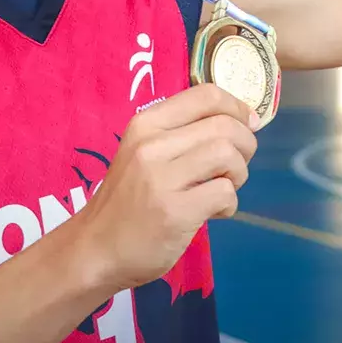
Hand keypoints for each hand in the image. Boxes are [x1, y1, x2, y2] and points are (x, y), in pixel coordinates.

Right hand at [70, 85, 256, 290]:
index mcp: (145, 124)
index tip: (246, 124)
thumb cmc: (125, 201)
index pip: (205, 94)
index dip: (237, 107)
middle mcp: (151, 144)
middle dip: (246, 145)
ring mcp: (161, 178)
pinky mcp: (175, 211)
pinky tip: (213, 213)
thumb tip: (240, 123)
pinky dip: (229, 204)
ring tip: (222, 189)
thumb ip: (180, 136)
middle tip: (234, 167)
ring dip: (238, 174)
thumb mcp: (141, 154)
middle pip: (224, 125)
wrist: (95, 248)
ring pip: (228, 155)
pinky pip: (225, 193)